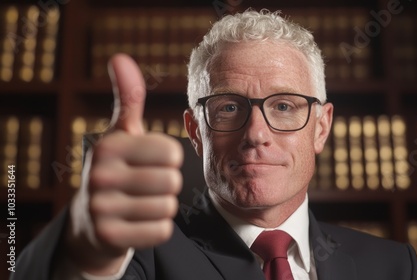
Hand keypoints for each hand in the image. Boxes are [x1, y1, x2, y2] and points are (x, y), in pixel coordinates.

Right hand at [66, 54, 182, 274]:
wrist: (90, 221)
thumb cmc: (116, 169)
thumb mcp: (121, 133)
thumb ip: (127, 98)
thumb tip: (120, 57)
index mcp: (109, 146)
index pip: (172, 153)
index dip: (168, 160)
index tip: (149, 162)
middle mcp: (100, 176)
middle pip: (173, 181)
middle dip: (166, 185)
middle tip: (144, 185)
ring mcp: (102, 209)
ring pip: (168, 207)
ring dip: (161, 206)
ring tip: (139, 202)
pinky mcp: (110, 237)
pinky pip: (161, 231)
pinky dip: (156, 227)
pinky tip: (137, 221)